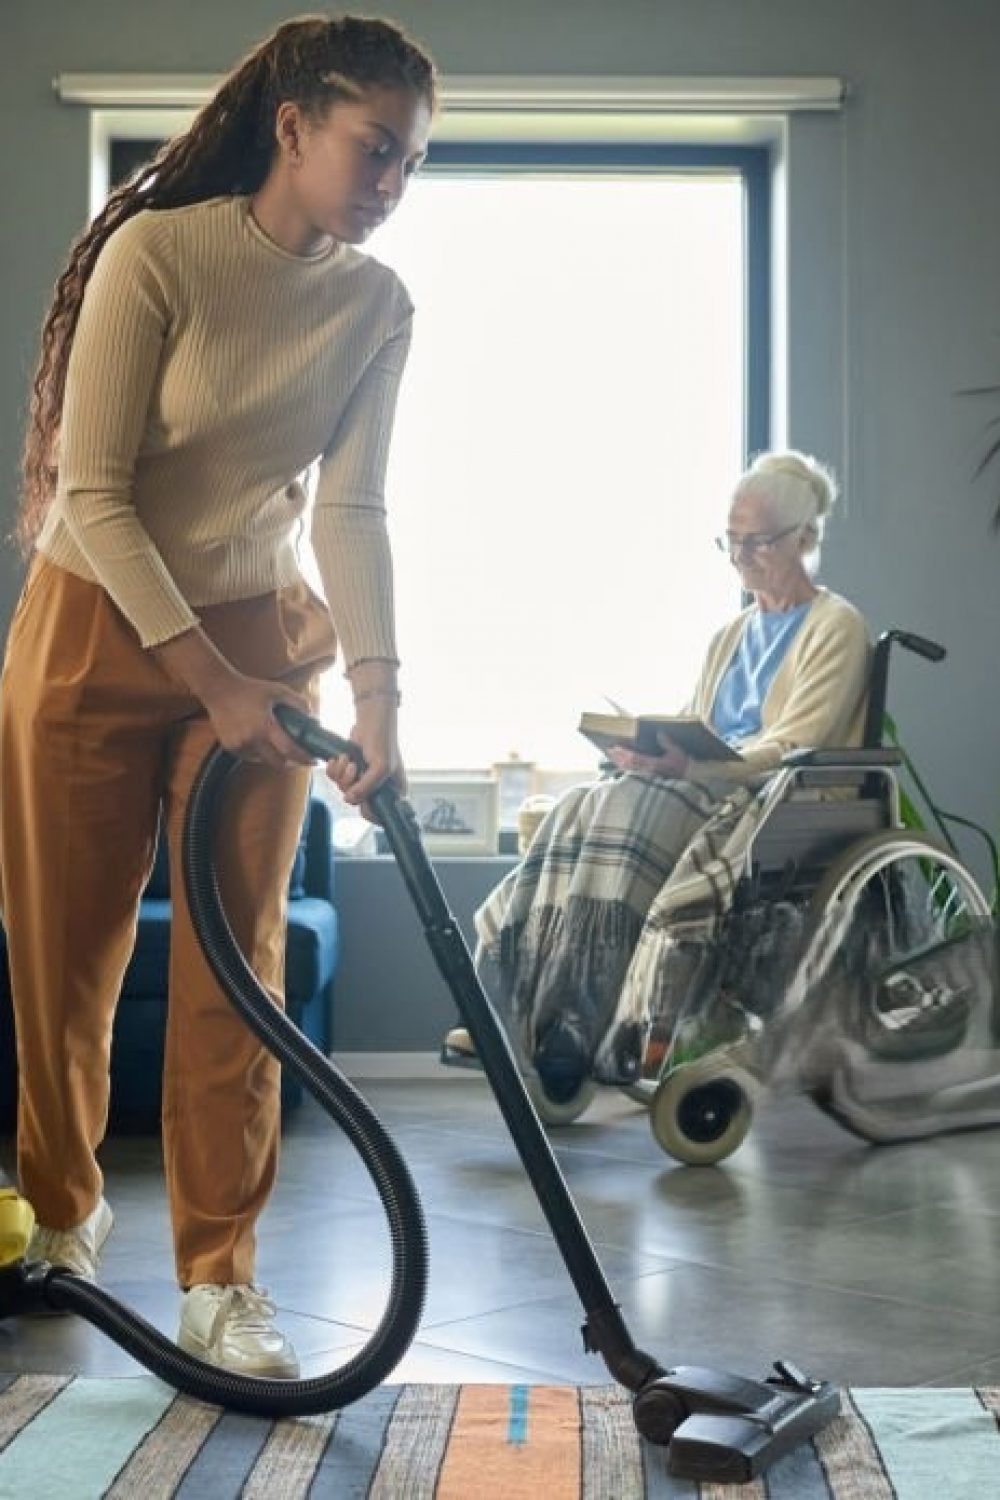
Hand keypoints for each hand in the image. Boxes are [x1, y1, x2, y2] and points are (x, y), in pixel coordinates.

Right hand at [150, 625, 315, 768]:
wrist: (219, 689)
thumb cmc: (250, 689)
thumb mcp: (277, 690)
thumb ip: (297, 702)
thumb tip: (313, 717)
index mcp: (266, 726)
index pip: (289, 750)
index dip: (303, 758)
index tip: (314, 761)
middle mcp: (252, 739)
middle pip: (277, 762)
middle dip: (290, 762)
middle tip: (297, 757)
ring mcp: (239, 745)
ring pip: (263, 760)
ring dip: (272, 756)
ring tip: (275, 744)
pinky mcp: (230, 747)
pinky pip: (249, 757)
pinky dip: (257, 753)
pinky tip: (259, 741)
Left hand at [326, 693, 405, 820]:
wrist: (370, 720)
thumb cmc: (382, 741)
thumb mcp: (380, 767)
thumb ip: (366, 787)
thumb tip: (350, 799)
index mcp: (392, 791)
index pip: (381, 814)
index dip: (370, 812)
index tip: (363, 802)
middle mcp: (377, 787)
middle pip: (357, 801)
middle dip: (351, 784)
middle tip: (355, 769)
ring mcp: (362, 779)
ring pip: (344, 790)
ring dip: (342, 774)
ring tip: (349, 759)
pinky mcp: (349, 771)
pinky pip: (335, 779)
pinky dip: (334, 769)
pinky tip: (340, 758)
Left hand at [608, 733, 688, 779]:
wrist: (687, 778)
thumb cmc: (682, 765)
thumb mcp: (677, 752)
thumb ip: (668, 743)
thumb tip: (659, 733)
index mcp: (654, 765)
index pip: (635, 759)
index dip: (624, 753)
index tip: (616, 746)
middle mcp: (648, 772)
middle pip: (628, 765)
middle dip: (618, 756)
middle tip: (609, 749)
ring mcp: (647, 777)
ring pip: (628, 770)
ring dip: (618, 762)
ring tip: (611, 754)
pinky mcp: (647, 779)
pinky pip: (632, 774)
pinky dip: (624, 768)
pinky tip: (619, 763)